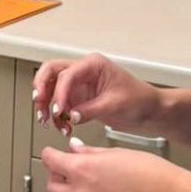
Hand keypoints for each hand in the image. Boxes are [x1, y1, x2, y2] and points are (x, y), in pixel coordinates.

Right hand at [32, 54, 162, 137]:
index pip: (66, 74)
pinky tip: (63, 126)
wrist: (150, 112)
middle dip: (42, 89)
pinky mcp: (80, 99)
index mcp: (93, 65)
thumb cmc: (140, 100)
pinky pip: (60, 104)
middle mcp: (83, 72)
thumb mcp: (114, 104)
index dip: (59, 93)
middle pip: (51, 72)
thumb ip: (90, 110)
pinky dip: (58, 116)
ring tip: (49, 121)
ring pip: (52, 88)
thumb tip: (70, 115)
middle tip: (39, 105)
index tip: (59, 110)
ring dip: (47, 104)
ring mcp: (80, 85)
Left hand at [41, 141, 182, 191]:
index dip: (50, 155)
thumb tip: (75, 150)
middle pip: (52, 188)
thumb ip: (90, 153)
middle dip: (57, 178)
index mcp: (81, 170)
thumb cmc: (150, 173)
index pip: (50, 161)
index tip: (51, 154)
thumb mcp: (116, 152)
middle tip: (67, 172)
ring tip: (86, 190)